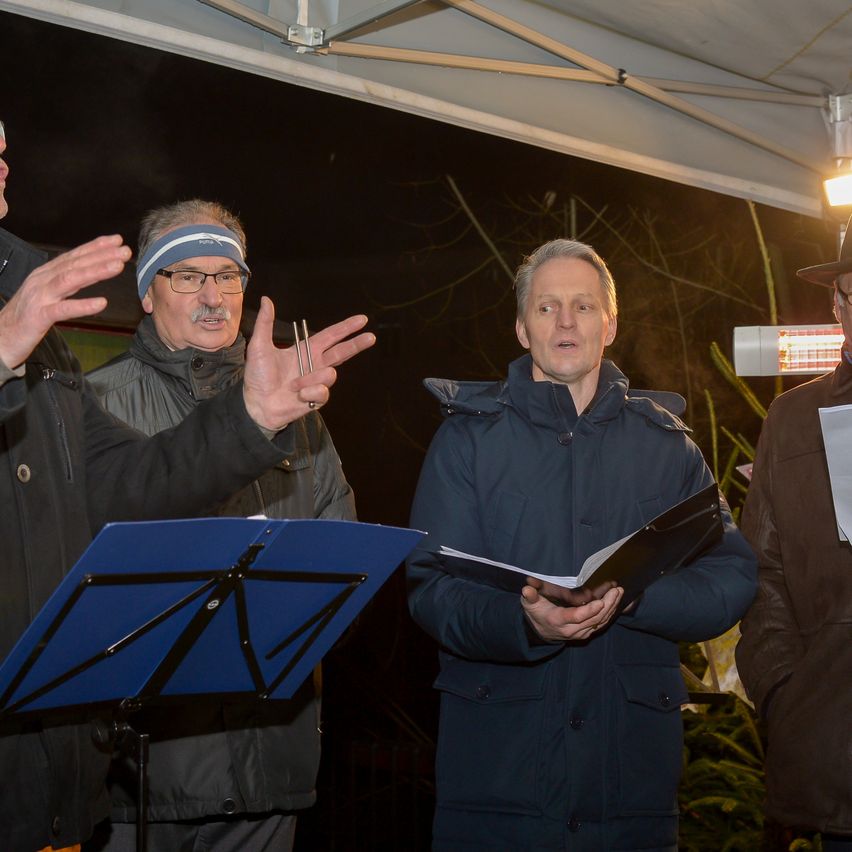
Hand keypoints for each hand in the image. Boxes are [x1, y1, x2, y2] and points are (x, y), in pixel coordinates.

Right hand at [0, 235, 130, 368]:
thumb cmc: (27, 317)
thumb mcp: (48, 295)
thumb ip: (66, 283)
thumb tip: (90, 270)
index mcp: (45, 274)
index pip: (73, 256)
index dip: (95, 247)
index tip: (117, 241)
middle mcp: (42, 280)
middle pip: (75, 264)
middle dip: (101, 255)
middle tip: (125, 250)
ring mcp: (40, 297)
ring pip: (70, 280)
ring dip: (96, 271)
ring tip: (118, 266)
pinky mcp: (38, 317)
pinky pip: (63, 310)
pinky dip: (83, 305)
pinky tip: (102, 303)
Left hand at [243, 296, 375, 431]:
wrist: (257, 403)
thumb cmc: (257, 376)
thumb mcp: (259, 346)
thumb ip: (265, 323)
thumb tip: (267, 300)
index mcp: (306, 349)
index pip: (331, 335)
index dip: (346, 327)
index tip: (362, 320)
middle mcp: (315, 364)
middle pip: (343, 352)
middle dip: (357, 344)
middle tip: (371, 337)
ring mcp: (318, 381)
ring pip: (330, 374)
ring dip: (310, 378)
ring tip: (293, 385)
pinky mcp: (317, 398)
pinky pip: (323, 391)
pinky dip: (308, 392)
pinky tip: (298, 396)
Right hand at [521, 582, 622, 641]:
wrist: (541, 632)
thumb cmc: (536, 613)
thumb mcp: (529, 604)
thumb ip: (530, 596)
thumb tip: (527, 588)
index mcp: (558, 621)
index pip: (576, 617)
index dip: (589, 611)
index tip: (600, 602)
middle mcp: (571, 630)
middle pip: (594, 618)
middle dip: (607, 604)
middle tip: (616, 590)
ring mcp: (580, 633)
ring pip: (600, 622)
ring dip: (612, 608)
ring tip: (619, 593)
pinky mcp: (586, 633)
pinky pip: (601, 624)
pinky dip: (610, 613)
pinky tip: (616, 602)